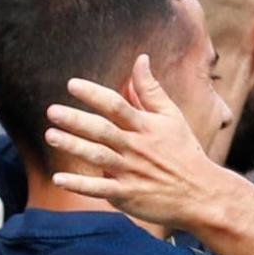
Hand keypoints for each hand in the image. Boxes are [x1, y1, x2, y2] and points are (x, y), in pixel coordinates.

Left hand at [44, 54, 228, 229]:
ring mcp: (131, 172)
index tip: (72, 85)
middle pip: (103, 131)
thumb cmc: (184, 151)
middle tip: (52, 111)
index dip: (94, 95)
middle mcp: (136, 148)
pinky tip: (58, 178)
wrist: (202, 194)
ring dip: (73, 146)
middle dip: (76, 120)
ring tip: (51, 135)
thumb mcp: (172, 117)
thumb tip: (140, 59)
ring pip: (98, 157)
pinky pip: (100, 189)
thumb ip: (151, 90)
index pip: (116, 106)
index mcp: (146, 126)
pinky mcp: (128, 195)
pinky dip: (80, 184)